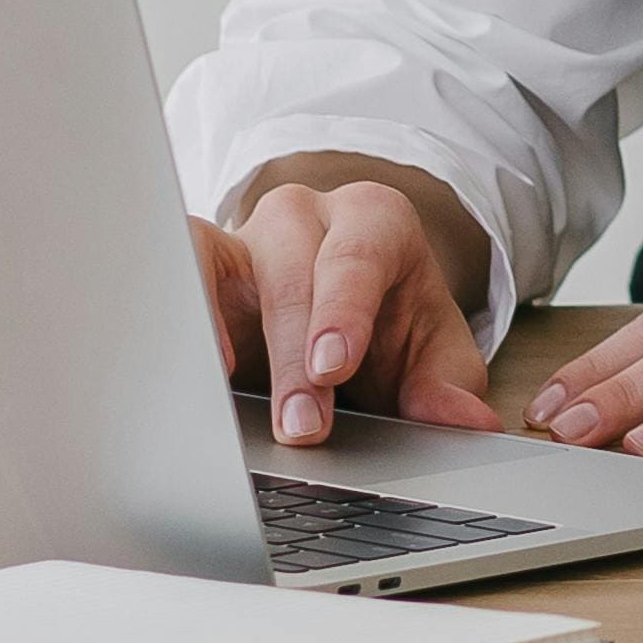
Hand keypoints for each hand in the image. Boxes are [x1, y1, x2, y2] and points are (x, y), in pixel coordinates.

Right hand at [197, 155, 504, 449]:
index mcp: (374, 222)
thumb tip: (469, 426)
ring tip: (222, 391)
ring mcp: (244, 236)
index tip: (334, 364)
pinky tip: (182, 362)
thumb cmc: (391, 328)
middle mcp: (304, 216)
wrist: (349, 316)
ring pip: (217, 254)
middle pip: (289, 270)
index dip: (343, 309)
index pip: (358, 254)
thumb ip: (448, 390)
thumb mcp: (432, 357)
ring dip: (218, 326)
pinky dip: (173, 305)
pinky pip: (174, 265)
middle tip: (300, 425)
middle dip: (292, 353)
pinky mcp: (200, 266)